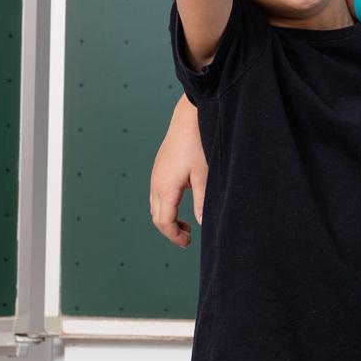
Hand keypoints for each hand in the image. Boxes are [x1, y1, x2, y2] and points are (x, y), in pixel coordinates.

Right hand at [149, 99, 206, 248]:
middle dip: (170, 231)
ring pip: (155, 206)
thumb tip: (202, 223)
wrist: (188, 119)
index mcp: (165, 187)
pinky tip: (182, 206)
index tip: (188, 242)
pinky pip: (157, 195)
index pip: (164, 221)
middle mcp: (155, 183)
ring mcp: (155, 176)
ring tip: (187, 225)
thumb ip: (202, 201)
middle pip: (156, 217)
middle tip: (187, 239)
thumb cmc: (198, 145)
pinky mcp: (158, 170)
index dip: (174, 236)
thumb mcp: (204, 175)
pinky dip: (166, 207)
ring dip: (167, 219)